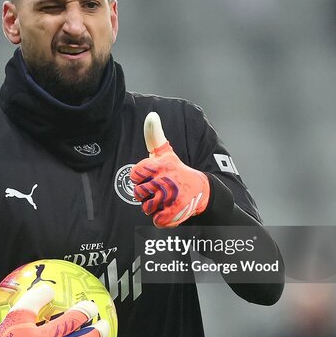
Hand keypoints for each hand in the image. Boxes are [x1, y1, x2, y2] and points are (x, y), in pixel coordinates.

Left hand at [131, 112, 209, 227]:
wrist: (201, 190)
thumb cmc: (176, 170)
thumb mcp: (165, 152)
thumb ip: (154, 136)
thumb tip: (151, 115)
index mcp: (161, 165)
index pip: (134, 174)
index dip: (139, 178)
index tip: (149, 177)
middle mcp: (166, 180)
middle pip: (138, 194)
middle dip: (146, 195)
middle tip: (159, 190)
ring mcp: (171, 197)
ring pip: (146, 208)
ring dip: (153, 207)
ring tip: (165, 199)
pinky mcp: (176, 213)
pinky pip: (156, 220)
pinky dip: (161, 218)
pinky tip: (169, 209)